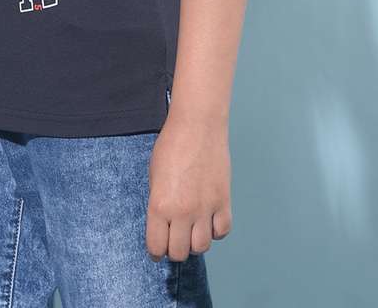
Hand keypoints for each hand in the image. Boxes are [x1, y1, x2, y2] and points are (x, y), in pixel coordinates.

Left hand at [145, 110, 231, 262]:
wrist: (198, 125)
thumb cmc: (172, 144)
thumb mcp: (153, 175)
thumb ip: (158, 203)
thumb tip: (163, 223)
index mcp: (160, 205)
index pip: (156, 247)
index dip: (155, 250)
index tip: (157, 247)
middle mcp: (183, 212)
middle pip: (179, 252)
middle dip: (174, 249)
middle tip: (174, 238)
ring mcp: (205, 208)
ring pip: (202, 247)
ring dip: (195, 242)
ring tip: (191, 229)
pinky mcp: (223, 201)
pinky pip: (222, 231)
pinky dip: (215, 231)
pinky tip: (209, 220)